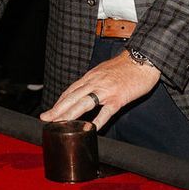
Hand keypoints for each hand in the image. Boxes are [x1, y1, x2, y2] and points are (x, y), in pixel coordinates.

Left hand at [40, 53, 160, 130]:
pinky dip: (97, 122)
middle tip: (45, 119)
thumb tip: (85, 91)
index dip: (59, 102)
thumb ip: (94, 81)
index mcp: (91, 77)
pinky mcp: (118, 98)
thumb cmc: (126, 66)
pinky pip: (105, 112)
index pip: (70, 91)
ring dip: (69, 115)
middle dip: (57, 109)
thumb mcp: (104, 70)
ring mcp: (106, 91)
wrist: (143, 59)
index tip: (51, 111)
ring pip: (83, 104)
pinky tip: (90, 130)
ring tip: (59, 124)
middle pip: (71, 97)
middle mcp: (95, 83)